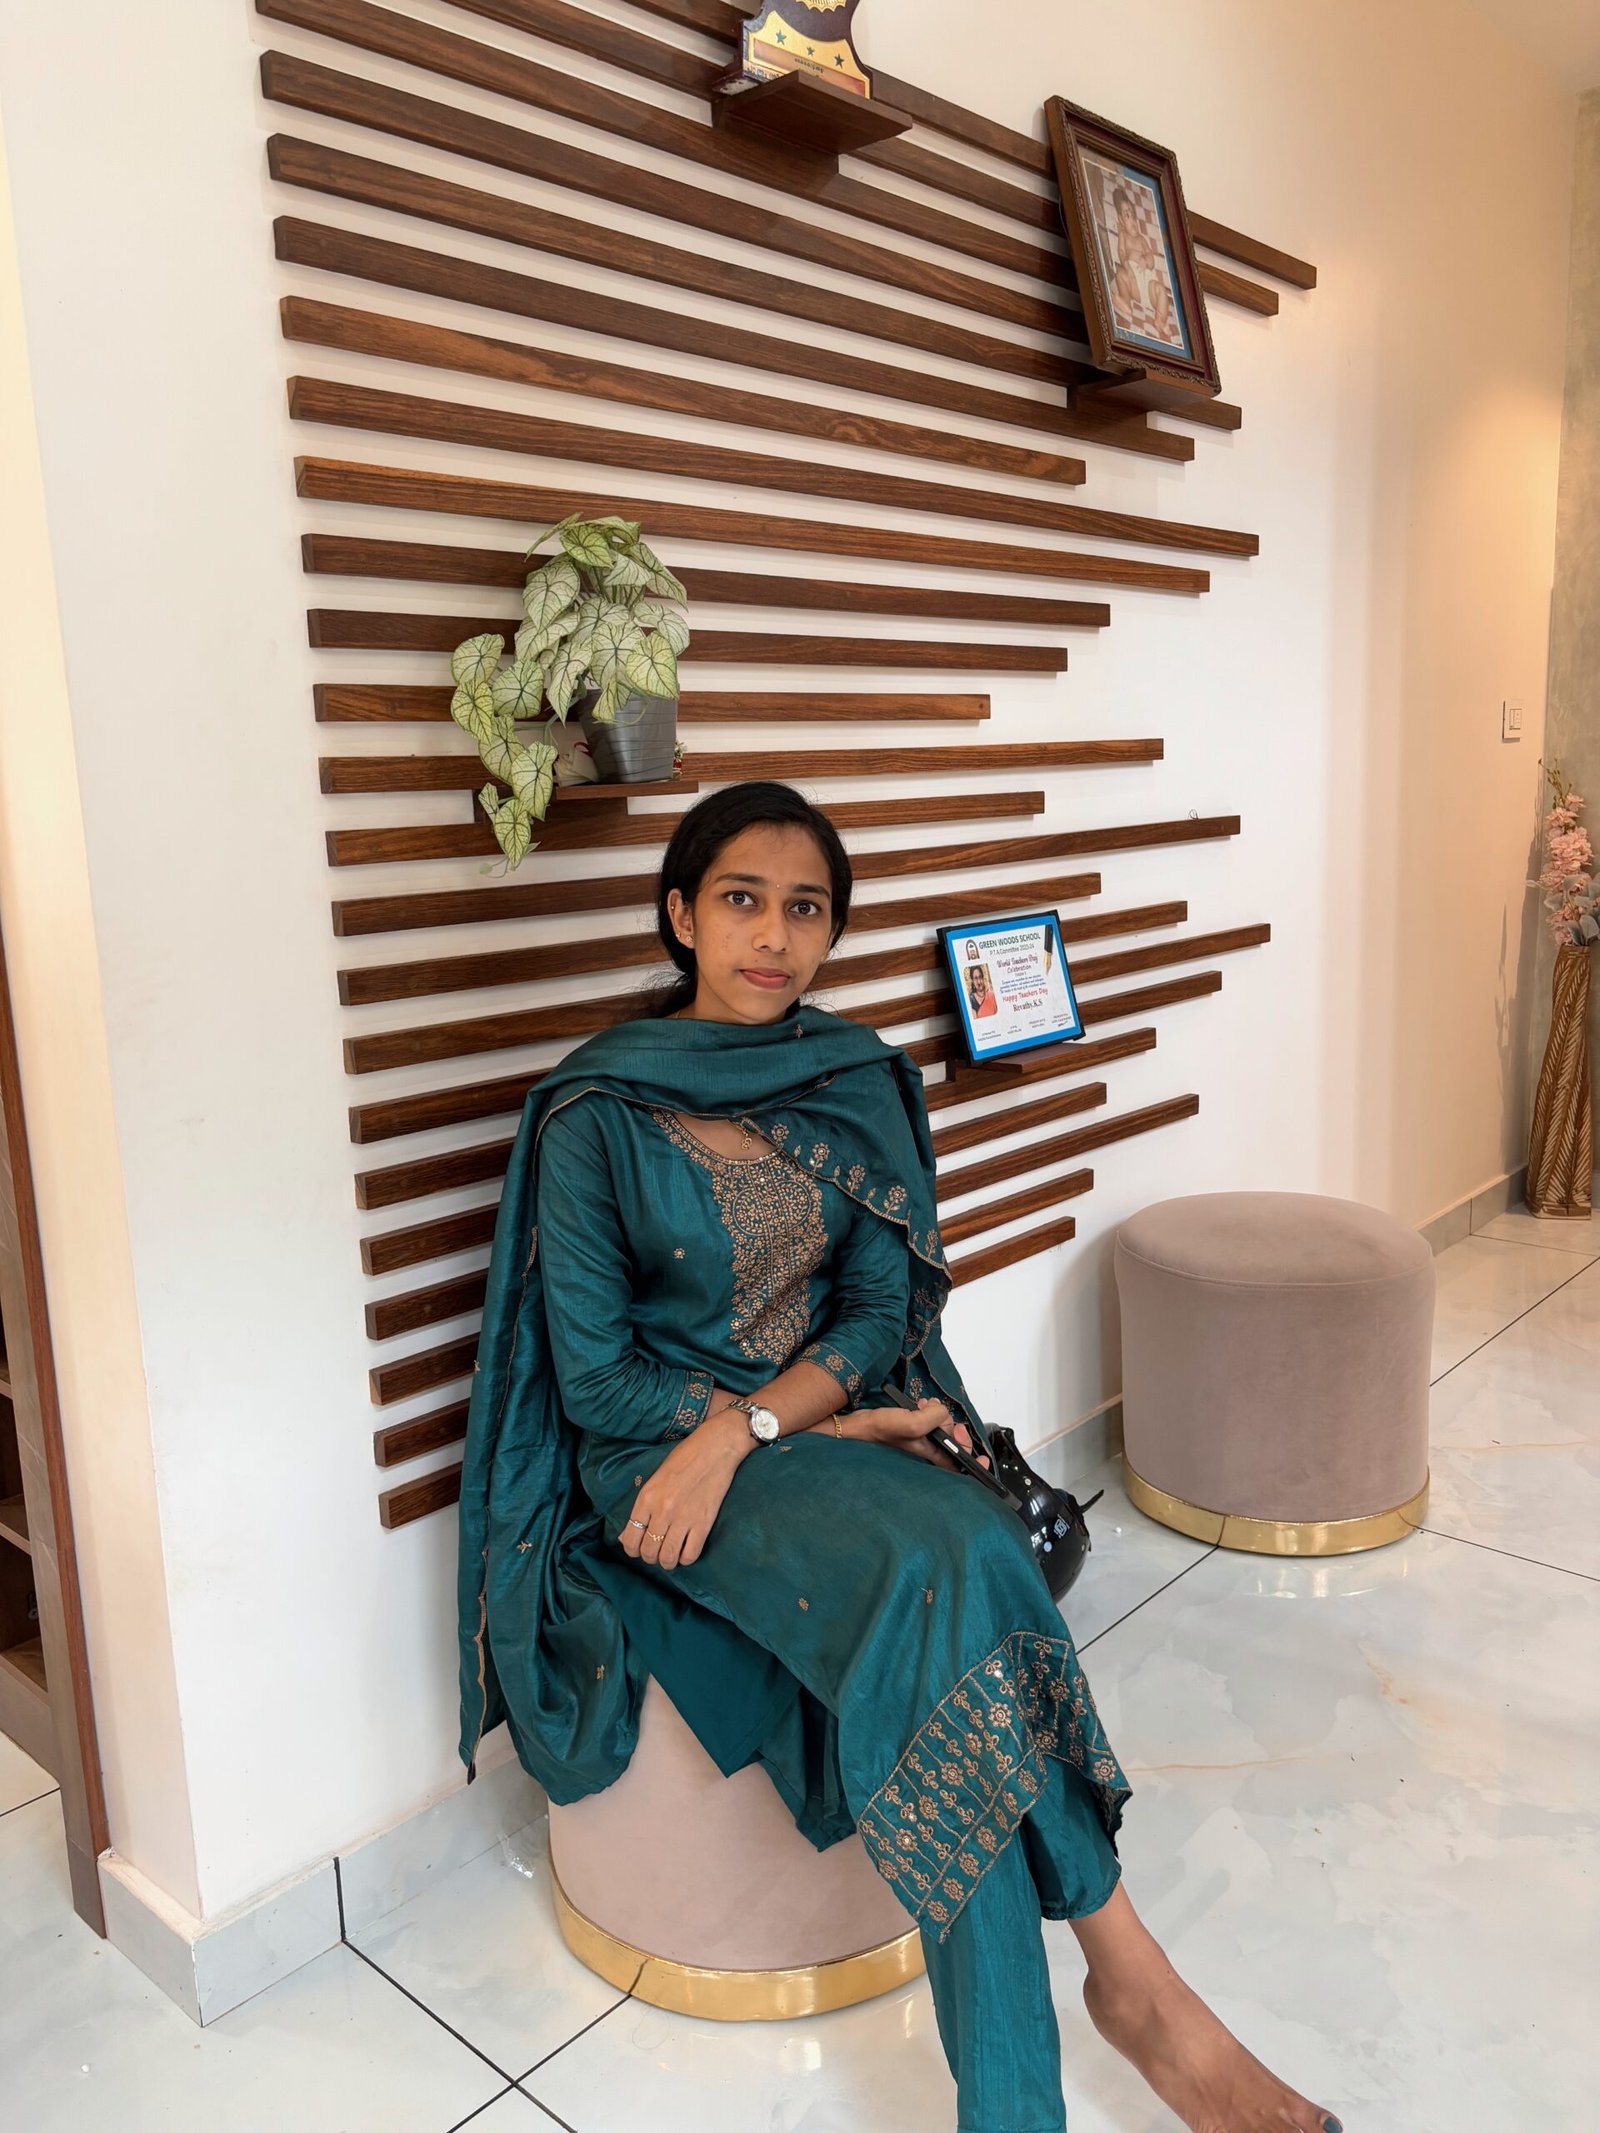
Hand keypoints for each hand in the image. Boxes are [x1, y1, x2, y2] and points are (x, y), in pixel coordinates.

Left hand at [617, 1403, 749, 1570]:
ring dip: (666, 1562)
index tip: (639, 1548)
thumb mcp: (656, 1478)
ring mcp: (683, 1519)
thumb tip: (627, 1535)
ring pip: (667, 1558)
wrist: (715, 1448)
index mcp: (646, 1498)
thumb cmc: (684, 1458)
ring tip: (670, 1556)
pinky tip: (686, 1551)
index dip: (632, 1549)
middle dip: (650, 1557)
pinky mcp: (703, 1523)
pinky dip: (686, 1559)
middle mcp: (661, 1512)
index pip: (630, 1538)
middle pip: (648, 1551)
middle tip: (656, 1552)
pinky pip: (690, 1555)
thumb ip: (642, 1507)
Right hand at [850, 1396, 989, 1472]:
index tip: (983, 1460)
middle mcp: (927, 1453)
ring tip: (926, 1406)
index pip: (960, 1467)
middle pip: (953, 1443)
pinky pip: (927, 1423)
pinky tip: (919, 1406)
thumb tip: (943, 1411)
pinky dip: (927, 1412)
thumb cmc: (876, 1433)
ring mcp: (918, 1443)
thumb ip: (935, 1417)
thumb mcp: (911, 1423)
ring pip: (940, 1430)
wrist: (852, 1428)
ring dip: (938, 1415)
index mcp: (930, 1457)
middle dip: (952, 1427)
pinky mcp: (910, 1433)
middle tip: (944, 1418)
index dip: (974, 1464)